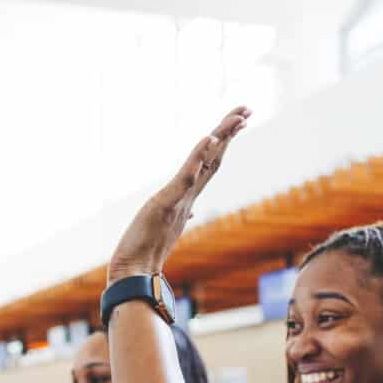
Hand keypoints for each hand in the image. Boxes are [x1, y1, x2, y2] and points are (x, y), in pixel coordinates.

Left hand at [106, 106, 250, 283]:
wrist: (134, 273)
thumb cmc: (146, 251)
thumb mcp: (165, 224)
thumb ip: (180, 212)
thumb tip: (191, 210)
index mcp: (188, 197)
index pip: (210, 164)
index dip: (224, 142)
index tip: (239, 122)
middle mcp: (189, 196)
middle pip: (215, 158)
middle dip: (230, 132)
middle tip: (247, 109)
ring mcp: (180, 200)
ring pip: (207, 164)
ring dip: (222, 139)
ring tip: (237, 118)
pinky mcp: (167, 204)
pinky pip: (185, 177)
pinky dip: (197, 158)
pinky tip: (208, 139)